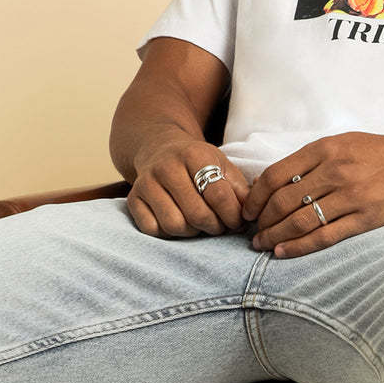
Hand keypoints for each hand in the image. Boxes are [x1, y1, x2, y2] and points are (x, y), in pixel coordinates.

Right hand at [128, 133, 251, 237]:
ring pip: (174, 226)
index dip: (233, 216)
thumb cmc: (197, 163)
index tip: (237, 222)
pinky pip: (153, 230)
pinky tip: (178, 221)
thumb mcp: (222, 165)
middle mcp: (166, 167)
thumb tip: (250, 212)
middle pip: (197, 215)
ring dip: (191, 232)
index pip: (219, 196)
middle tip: (219, 225)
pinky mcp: (133, 199)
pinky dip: (168, 233)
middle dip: (214, 227)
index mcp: (193, 155)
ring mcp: (146, 183)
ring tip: (198, 223)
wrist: (159, 149)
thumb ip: (239, 188)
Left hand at [243, 131, 383, 257]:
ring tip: (263, 244)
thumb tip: (269, 182)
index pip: (275, 175)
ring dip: (275, 236)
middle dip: (262, 221)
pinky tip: (283, 252)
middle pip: (283, 201)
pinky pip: (325, 236)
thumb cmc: (376, 152)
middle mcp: (335, 171)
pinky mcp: (365, 218)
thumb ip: (308, 161)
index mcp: (324, 150)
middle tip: (253, 231)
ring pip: (300, 221)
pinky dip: (299, 246)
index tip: (248, 209)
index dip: (255, 197)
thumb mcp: (340, 143)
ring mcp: (351, 196)